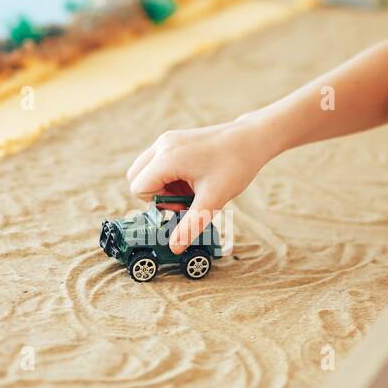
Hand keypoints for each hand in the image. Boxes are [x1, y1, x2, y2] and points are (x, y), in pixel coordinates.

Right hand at [126, 119, 270, 253]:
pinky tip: (193, 179)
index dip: (158, 205)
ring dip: (162, 186)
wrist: (252, 138)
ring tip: (190, 189)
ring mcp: (167, 140)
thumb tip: (174, 248)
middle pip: (136, 178)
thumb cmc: (235, 165)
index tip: (184, 205)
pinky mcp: (174, 140)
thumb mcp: (213, 199)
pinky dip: (169, 176)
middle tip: (184, 198)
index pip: (139, 189)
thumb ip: (191, 225)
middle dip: (156, 195)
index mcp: (167, 158)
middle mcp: (162, 145)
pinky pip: (158, 163)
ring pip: (145, 170)